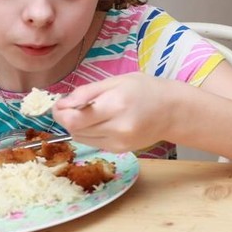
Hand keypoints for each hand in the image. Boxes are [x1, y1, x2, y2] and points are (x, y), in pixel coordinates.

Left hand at [51, 73, 176, 153]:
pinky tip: (101, 122)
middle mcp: (117, 128)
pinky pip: (93, 143)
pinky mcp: (120, 150)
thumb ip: (87, 92)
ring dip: (77, 126)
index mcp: (115, 105)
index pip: (75, 119)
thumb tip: (62, 104)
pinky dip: (90, 133)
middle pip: (75, 130)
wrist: (172, 111)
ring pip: (82, 138)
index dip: (60, 113)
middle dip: (66, 118)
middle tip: (70, 106)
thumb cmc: (145, 90)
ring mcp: (119, 143)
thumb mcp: (116, 81)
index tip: (59, 104)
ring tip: (89, 113)